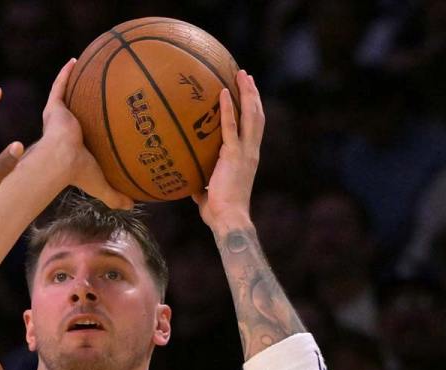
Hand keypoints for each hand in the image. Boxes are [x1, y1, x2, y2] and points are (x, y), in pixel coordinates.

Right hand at [40, 59, 132, 209]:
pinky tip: (75, 60)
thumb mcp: (101, 184)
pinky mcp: (53, 108)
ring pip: (66, 96)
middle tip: (96, 92)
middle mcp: (66, 130)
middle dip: (83, 102)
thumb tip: (132, 205)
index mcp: (74, 146)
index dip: (91, 128)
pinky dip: (65, 73)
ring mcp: (58, 117)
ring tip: (84, 67)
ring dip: (73, 82)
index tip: (102, 121)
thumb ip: (115, 195)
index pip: (84, 136)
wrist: (60, 161)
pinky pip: (59, 86)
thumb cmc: (78, 173)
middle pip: (76, 112)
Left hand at [193, 69, 263, 228]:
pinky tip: (222, 92)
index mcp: (248, 158)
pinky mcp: (233, 154)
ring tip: (242, 75)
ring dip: (247, 93)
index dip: (253, 109)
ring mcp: (244, 151)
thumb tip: (189, 184)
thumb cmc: (219, 212)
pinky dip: (228, 108)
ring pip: (251, 115)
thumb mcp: (209, 194)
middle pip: (257, 115)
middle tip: (247, 76)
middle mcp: (251, 151)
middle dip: (253, 94)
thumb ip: (202, 186)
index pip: (254, 128)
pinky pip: (230, 127)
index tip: (250, 94)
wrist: (229, 219)